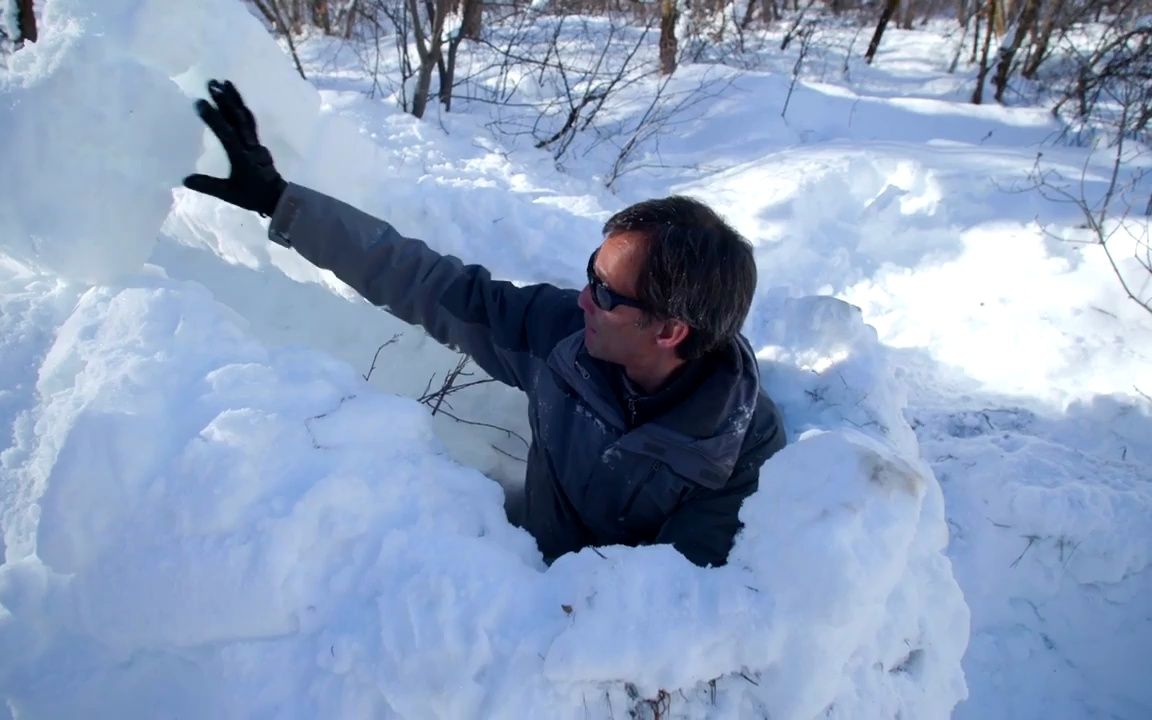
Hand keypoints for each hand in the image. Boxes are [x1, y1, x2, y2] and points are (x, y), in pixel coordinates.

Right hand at [183, 80, 286, 216]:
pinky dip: (242, 107)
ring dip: (234, 98)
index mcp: (241, 156)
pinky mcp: (257, 141)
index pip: (225, 133)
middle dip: (224, 100)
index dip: (213, 118)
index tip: (200, 102)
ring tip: (224, 82)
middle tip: (211, 83)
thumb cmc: (252, 195)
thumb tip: (185, 179)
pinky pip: (249, 121)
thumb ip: (208, 185)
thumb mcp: (228, 193)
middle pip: (237, 118)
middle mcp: (249, 144)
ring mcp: (255, 141)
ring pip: (245, 116)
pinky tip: (236, 98)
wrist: (277, 197)